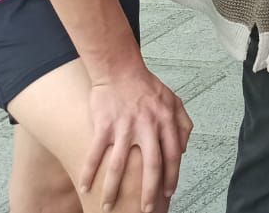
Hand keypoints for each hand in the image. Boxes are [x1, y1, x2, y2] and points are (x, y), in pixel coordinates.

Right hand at [81, 65, 193, 212]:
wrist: (120, 70)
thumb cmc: (147, 86)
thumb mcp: (174, 101)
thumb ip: (182, 124)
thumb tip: (183, 149)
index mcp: (166, 121)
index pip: (172, 155)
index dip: (171, 176)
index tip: (168, 193)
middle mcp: (147, 126)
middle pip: (150, 165)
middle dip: (149, 191)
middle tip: (145, 209)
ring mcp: (125, 126)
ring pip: (119, 164)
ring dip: (112, 189)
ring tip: (108, 206)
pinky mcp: (104, 125)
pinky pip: (95, 153)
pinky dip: (89, 171)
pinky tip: (84, 187)